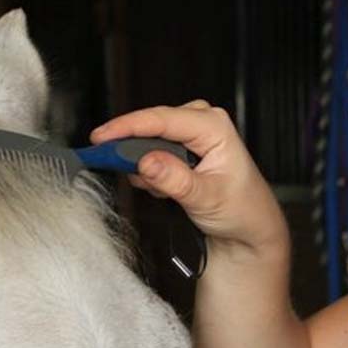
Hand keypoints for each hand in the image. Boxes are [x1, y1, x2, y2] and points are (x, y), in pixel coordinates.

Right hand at [90, 100, 287, 258]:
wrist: (247, 228)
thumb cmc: (240, 210)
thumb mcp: (207, 198)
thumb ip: (175, 180)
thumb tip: (146, 162)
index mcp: (214, 126)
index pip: (162, 119)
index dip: (127, 126)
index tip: (100, 138)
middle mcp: (201, 122)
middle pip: (151, 125)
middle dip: (131, 149)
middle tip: (112, 167)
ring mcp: (189, 134)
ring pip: (147, 140)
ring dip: (143, 165)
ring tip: (161, 191)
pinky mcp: (179, 147)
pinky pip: (149, 152)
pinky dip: (149, 173)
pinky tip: (164, 189)